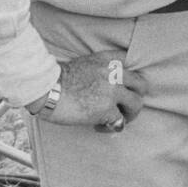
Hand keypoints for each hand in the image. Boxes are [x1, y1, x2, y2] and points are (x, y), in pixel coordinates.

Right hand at [26, 50, 147, 129]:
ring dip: (129, 113)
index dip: (129, 78)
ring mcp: (113, 91)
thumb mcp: (84, 63)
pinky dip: (112, 127)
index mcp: (109, 60)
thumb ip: (100, 69)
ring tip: (118, 119)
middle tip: (126, 105)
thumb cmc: (57, 79)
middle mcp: (115, 73)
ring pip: (136, 103)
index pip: (131, 64)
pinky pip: (120, 121)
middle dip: (136, 95)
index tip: (123, 86)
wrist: (46, 89)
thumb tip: (104, 85)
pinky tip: (100, 127)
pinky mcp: (106, 110)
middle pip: (141, 84)